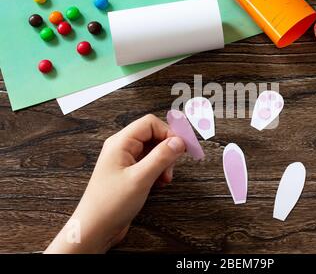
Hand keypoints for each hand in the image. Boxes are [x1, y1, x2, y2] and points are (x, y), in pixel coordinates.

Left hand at [45, 114, 185, 253]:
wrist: (95, 229)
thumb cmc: (110, 204)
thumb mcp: (140, 178)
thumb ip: (161, 157)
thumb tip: (179, 141)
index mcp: (120, 143)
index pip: (150, 123)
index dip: (168, 132)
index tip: (183, 147)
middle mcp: (122, 148)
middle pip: (153, 136)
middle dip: (167, 149)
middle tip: (173, 167)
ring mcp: (125, 160)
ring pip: (152, 150)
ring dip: (164, 162)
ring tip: (165, 179)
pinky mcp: (128, 173)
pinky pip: (148, 163)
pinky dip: (158, 170)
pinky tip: (159, 183)